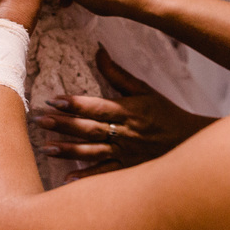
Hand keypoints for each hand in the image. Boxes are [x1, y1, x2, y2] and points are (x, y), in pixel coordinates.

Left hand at [33, 46, 215, 179]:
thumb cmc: (165, 113)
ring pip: (93, 152)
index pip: (97, 106)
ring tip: (45, 147)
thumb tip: (98, 50)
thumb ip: (118, 74)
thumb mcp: (144, 90)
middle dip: (63, 125)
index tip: (54, 100)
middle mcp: (125, 133)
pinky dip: (87, 177)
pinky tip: (67, 179)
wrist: (190, 143)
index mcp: (128, 110)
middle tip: (39, 120)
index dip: (76, 103)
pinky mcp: (128, 169)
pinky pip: (105, 175)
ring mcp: (126, 153)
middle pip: (89, 128)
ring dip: (68, 150)